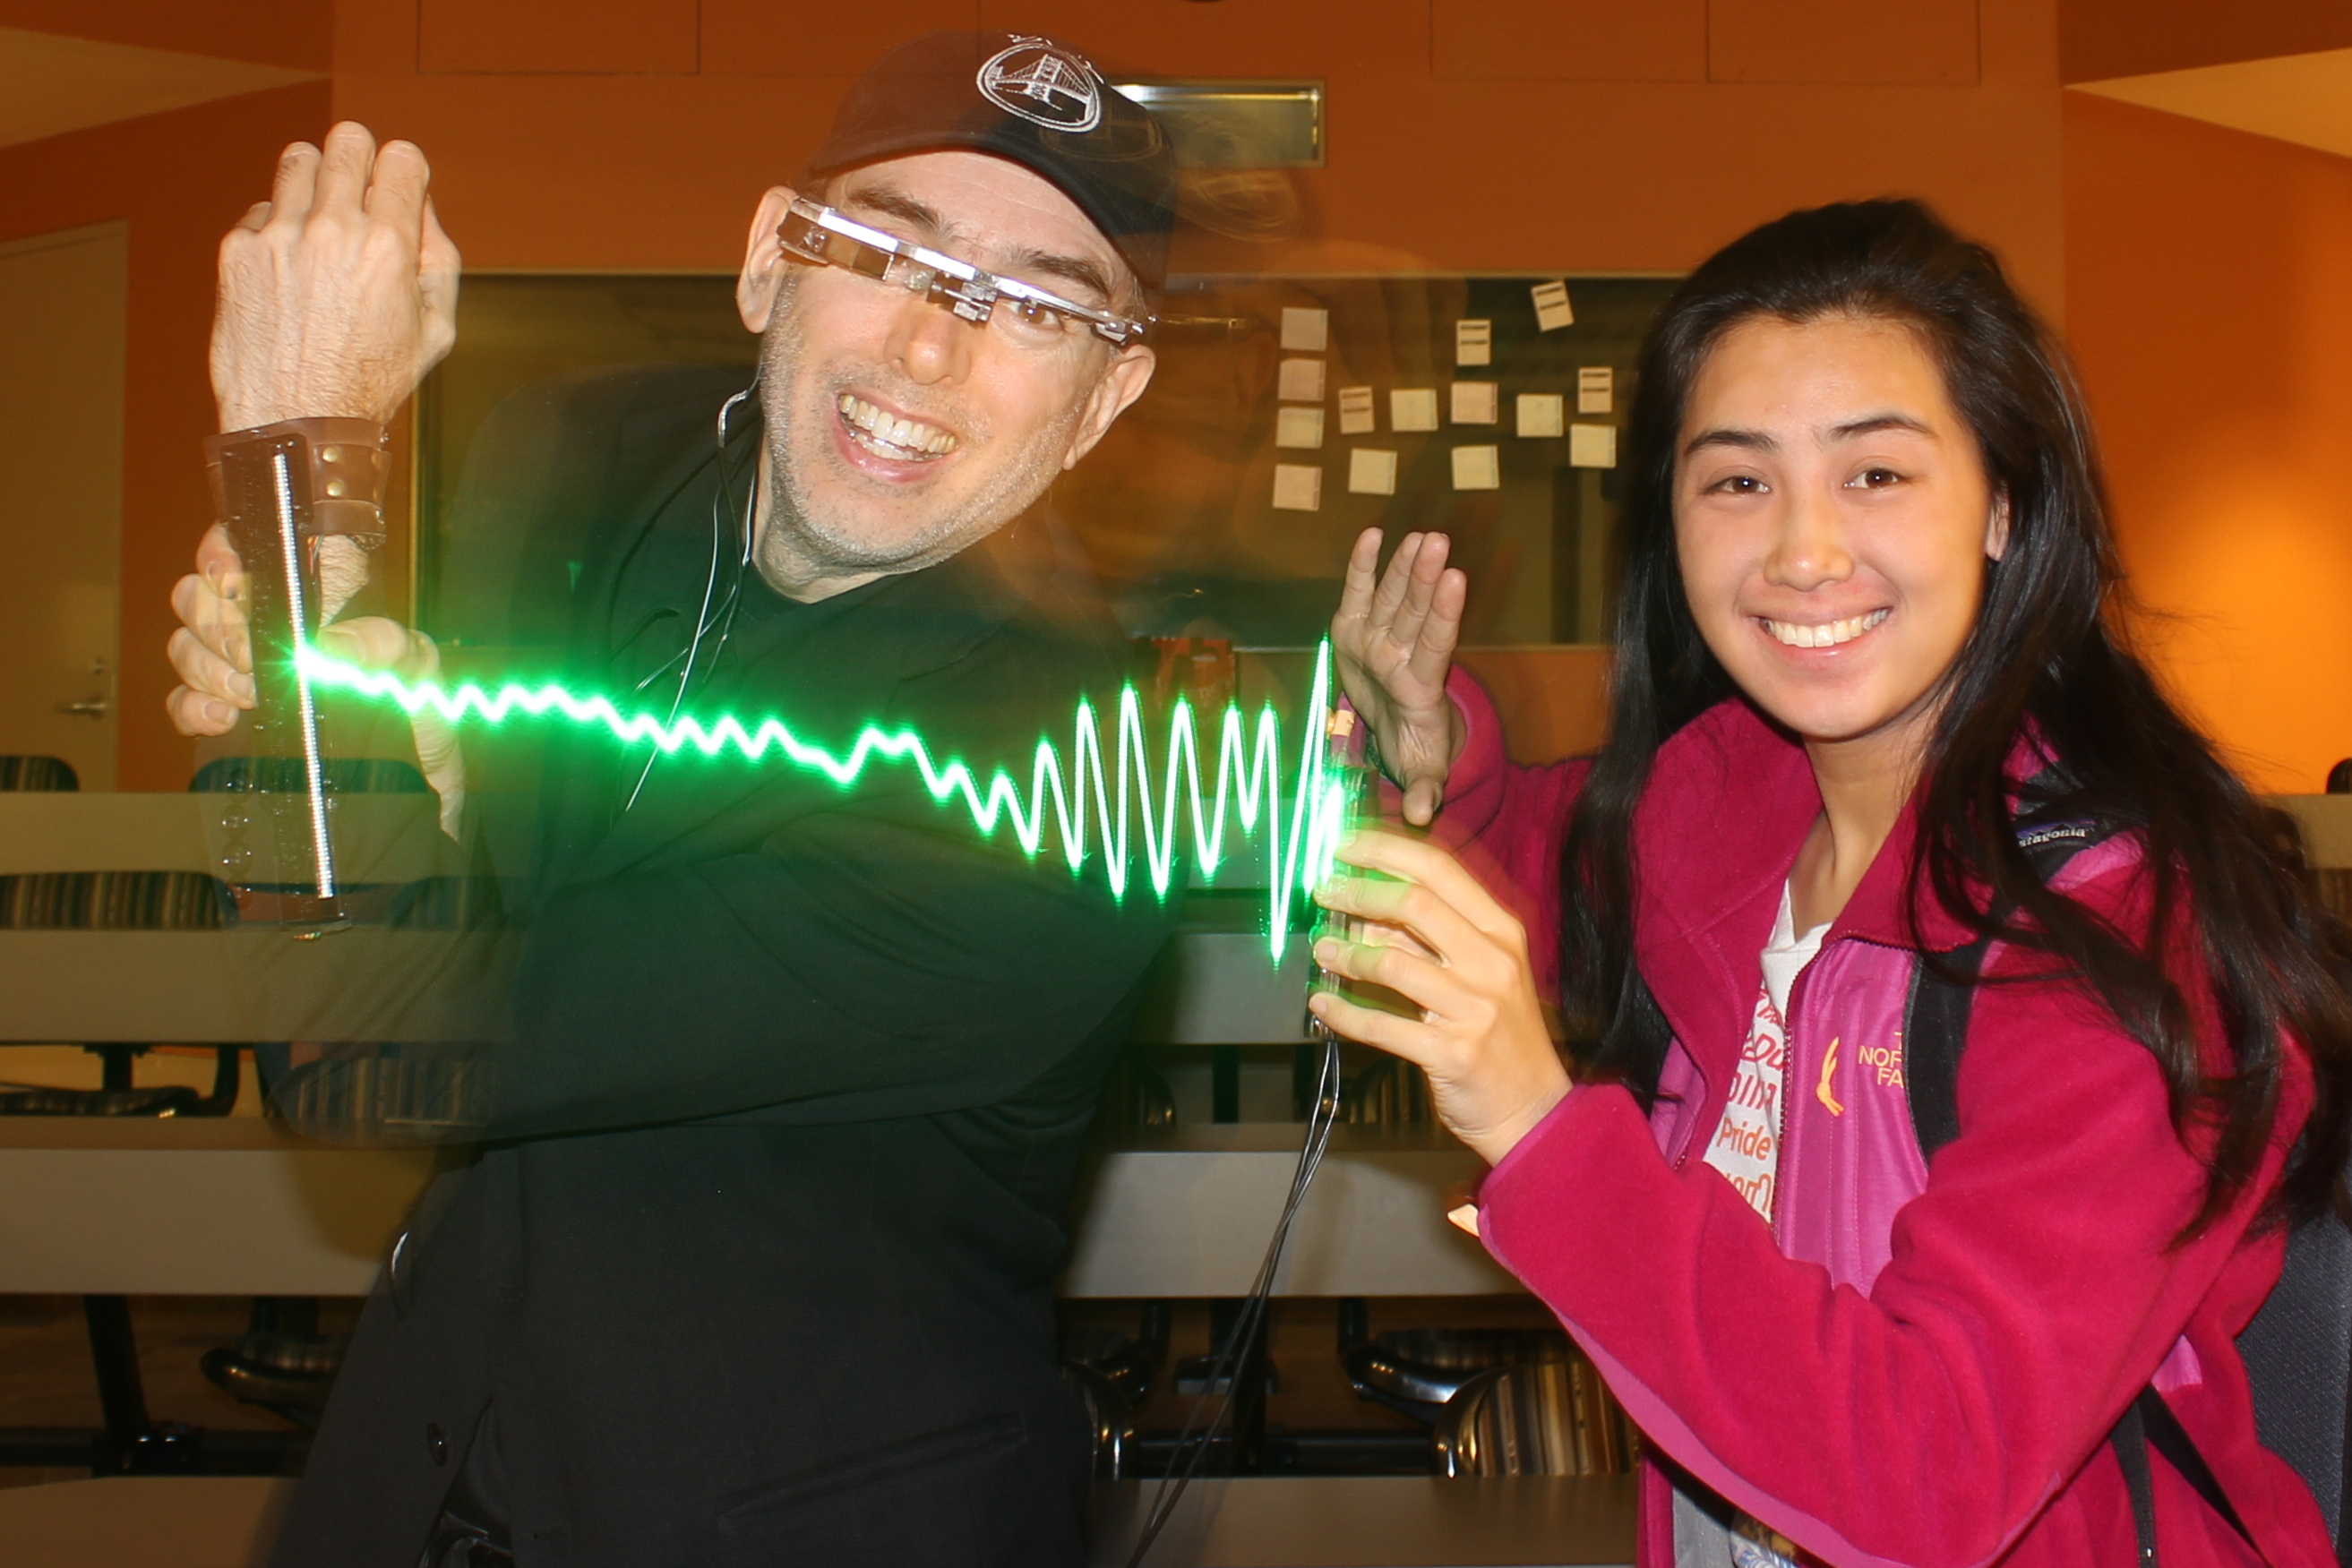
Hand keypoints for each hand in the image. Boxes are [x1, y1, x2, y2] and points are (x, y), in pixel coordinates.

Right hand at [167, 526, 465, 836]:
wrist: (416, 764)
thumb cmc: (416, 698)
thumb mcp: (412, 662)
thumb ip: (377, 644)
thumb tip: (325, 646)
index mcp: (306, 588)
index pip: (237, 546)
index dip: (220, 555)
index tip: (232, 583)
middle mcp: (263, 619)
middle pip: (197, 598)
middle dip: (218, 627)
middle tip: (249, 658)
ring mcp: (239, 664)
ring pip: (186, 647)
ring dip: (207, 670)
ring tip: (246, 696)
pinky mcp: (227, 710)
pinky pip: (184, 701)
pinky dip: (193, 709)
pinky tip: (222, 718)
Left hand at [212, 122, 459, 430]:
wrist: (296, 423)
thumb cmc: (368, 385)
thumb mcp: (435, 331)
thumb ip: (438, 259)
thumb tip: (421, 206)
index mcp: (390, 248)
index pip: (402, 158)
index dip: (405, 171)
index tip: (397, 190)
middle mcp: (333, 231)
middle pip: (347, 140)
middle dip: (359, 159)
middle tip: (358, 189)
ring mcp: (280, 236)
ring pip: (299, 159)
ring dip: (315, 180)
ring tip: (319, 217)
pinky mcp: (238, 250)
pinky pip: (263, 210)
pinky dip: (278, 229)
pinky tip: (289, 268)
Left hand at [1308, 830, 1567, 1164]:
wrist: (1533, 1109)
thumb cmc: (1500, 1036)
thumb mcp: (1479, 975)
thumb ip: (1428, 941)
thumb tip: (1365, 913)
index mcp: (1500, 931)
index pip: (1439, 869)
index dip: (1385, 850)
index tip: (1345, 844)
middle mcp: (1491, 961)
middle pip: (1415, 902)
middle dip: (1358, 891)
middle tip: (1324, 891)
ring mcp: (1474, 1007)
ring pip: (1392, 963)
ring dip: (1346, 954)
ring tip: (1321, 951)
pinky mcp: (1451, 1052)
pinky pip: (1381, 1025)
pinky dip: (1343, 1012)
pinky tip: (1322, 1003)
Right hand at [1329, 528, 1465, 825]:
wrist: (1395, 730)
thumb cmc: (1412, 748)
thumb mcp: (1420, 771)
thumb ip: (1423, 788)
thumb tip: (1421, 813)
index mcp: (1418, 686)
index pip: (1435, 644)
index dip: (1445, 614)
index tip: (1457, 581)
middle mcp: (1400, 655)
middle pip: (1416, 612)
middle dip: (1425, 577)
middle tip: (1438, 543)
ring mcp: (1378, 639)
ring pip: (1395, 597)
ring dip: (1405, 565)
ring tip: (1420, 535)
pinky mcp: (1354, 629)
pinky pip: (1359, 594)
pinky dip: (1363, 566)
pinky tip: (1373, 534)